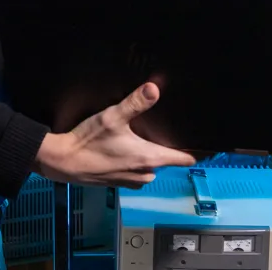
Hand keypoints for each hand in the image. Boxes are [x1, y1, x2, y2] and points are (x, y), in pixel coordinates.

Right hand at [33, 82, 196, 188]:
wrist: (62, 162)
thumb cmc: (87, 142)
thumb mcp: (112, 117)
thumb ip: (135, 103)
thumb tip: (154, 88)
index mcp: (149, 158)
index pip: (183, 158)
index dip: (197, 152)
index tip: (209, 148)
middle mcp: (144, 173)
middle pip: (166, 159)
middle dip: (164, 147)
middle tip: (158, 130)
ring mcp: (131, 180)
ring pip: (150, 166)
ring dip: (146, 155)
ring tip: (136, 138)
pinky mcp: (119, 182)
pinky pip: (135, 171)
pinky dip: (133, 161)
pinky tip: (120, 149)